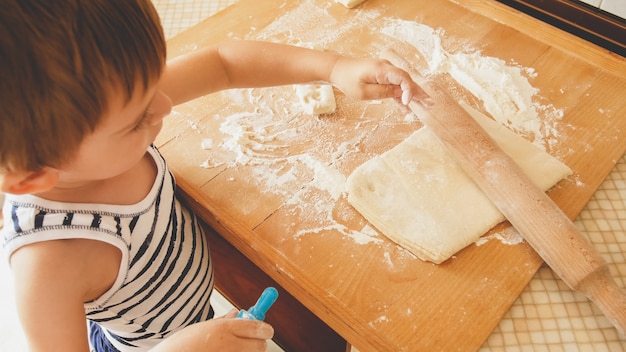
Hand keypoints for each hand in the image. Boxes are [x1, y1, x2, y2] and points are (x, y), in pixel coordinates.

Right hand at [151, 309, 273, 351]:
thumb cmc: (182, 345)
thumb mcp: (203, 327)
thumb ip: (224, 320)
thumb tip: (238, 313)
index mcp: (224, 329)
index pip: (257, 327)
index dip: (265, 328)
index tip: (266, 329)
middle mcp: (228, 345)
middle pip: (260, 345)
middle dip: (259, 342)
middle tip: (254, 341)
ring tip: (232, 349)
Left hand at [329, 56, 431, 106]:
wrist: (338, 70)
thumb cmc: (348, 80)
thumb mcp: (364, 92)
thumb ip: (384, 92)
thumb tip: (401, 94)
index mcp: (382, 69)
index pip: (402, 78)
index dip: (408, 90)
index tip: (407, 102)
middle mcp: (387, 67)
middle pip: (407, 80)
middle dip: (419, 93)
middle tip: (431, 104)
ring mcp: (386, 71)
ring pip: (404, 83)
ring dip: (413, 95)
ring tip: (426, 106)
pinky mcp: (383, 76)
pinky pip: (395, 86)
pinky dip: (400, 96)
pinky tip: (406, 107)